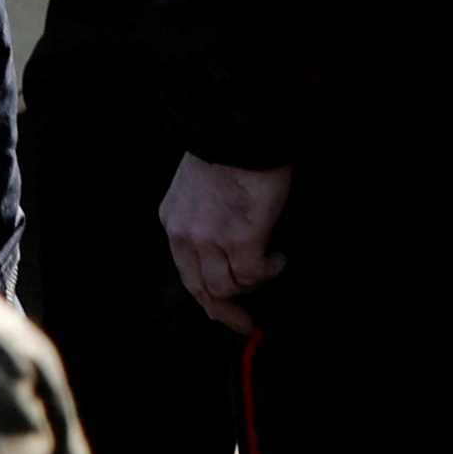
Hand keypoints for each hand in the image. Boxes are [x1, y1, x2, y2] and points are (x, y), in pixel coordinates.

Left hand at [161, 157, 291, 335]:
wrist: (239, 130)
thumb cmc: (230, 151)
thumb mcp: (200, 188)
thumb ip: (205, 216)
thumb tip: (230, 240)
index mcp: (174, 223)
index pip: (187, 273)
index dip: (207, 298)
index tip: (223, 312)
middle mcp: (185, 236)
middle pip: (202, 290)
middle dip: (225, 312)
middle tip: (245, 323)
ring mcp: (211, 239)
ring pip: (227, 286)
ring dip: (252, 285)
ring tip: (270, 268)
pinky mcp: (240, 237)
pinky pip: (253, 273)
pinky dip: (268, 270)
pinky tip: (277, 258)